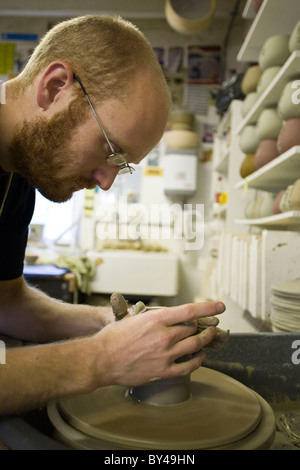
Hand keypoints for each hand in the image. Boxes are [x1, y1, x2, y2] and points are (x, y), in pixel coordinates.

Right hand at [92, 301, 225, 387]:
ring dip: (204, 341)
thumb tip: (165, 316)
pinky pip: (188, 366)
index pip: (190, 311)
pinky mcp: (163, 371)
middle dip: (202, 326)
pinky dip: (197, 361)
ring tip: (209, 338)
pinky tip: (200, 357)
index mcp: (156, 319)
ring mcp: (165, 354)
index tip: (220, 307)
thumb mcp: (133, 318)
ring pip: (195, 345)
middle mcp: (164, 335)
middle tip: (208, 325)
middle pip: (193, 328)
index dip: (208, 308)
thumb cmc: (113, 337)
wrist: (101, 359)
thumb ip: (153, 317)